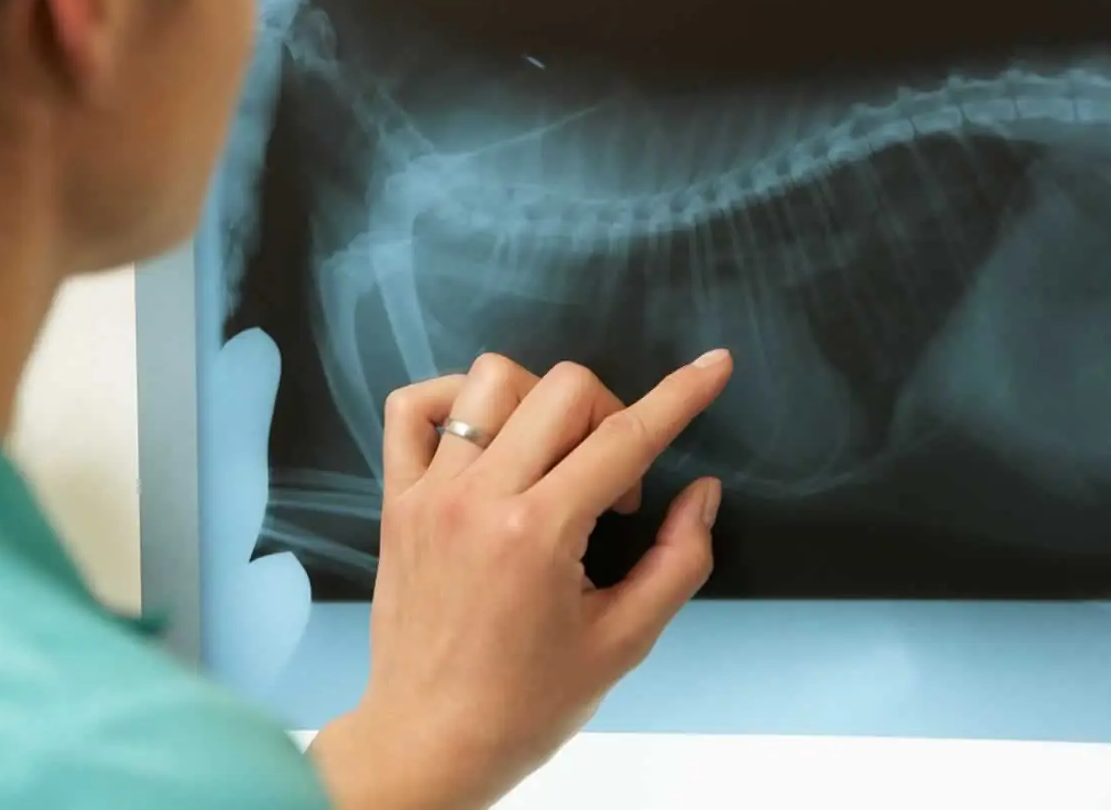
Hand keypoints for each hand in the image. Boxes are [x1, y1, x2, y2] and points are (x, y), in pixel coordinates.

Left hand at [309, 350, 732, 809]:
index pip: (625, 438)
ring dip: (541, 402)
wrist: (429, 742)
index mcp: (538, 534)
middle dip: (612, 415)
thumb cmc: (524, 705)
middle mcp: (478, 499)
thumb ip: (677, 561)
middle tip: (613, 486)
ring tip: (553, 460)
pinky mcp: (396, 499)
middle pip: (564, 389)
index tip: (714, 368)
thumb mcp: (624, 643)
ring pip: (492, 380)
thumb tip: (701, 493)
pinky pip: (414, 407)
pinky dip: (455, 400)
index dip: (681, 396)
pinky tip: (489, 438)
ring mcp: (430, 493)